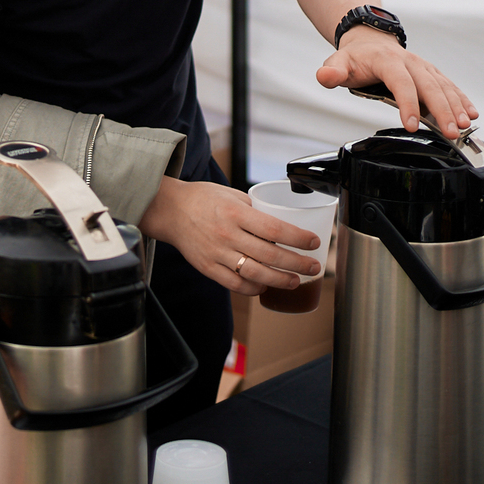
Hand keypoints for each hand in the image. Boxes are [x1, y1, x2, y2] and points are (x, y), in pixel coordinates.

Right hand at [140, 176, 321, 296]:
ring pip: (256, 273)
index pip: (275, 228)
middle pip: (270, 254)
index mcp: (236, 212)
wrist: (170, 210)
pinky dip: (254, 288)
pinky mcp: (208, 268)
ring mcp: (217, 253)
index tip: (314, 242)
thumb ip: (254, 209)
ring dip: (280, 280)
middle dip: (297, 263)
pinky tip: (265, 286)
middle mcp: (228, 234)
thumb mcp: (231, 194)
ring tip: (295, 281)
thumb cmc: (202, 199)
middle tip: (314, 267)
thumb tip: (277, 224)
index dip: (298, 238)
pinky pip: (236, 284)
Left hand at [316, 27, 476, 139]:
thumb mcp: (339, 63)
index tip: (412, 124)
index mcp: (387, 60)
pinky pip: (450, 86)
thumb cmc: (355, 58)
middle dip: (441, 110)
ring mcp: (423, 67)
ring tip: (464, 126)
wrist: (370, 40)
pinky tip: (471, 113)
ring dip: (456, 106)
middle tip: (450, 132)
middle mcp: (410, 62)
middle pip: (429, 86)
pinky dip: (462, 99)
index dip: (408, 103)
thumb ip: (332, 71)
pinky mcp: (432, 74)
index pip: (400, 82)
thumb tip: (325, 76)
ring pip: (443, 86)